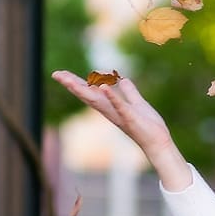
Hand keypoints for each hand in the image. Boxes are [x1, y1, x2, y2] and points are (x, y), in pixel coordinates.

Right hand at [51, 70, 192, 190]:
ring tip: (69, 80)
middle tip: (56, 74)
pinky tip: (102, 86)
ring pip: (97, 101)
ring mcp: (119, 115)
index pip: (91, 92)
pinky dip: (111, 96)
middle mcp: (111, 111)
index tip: (61, 74)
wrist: (158, 142)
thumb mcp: (138, 103)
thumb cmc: (148, 126)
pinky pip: (119, 105)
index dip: (76, 83)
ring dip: (84, 90)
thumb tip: (124, 79)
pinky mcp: (130, 117)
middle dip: (72, 85)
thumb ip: (130, 92)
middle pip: (87, 96)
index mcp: (111, 106)